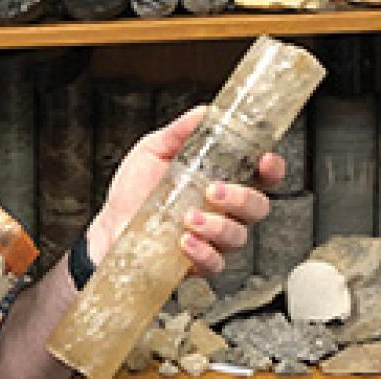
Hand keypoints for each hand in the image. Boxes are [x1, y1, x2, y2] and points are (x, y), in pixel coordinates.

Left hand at [87, 106, 286, 274]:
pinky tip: (186, 241)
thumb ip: (181, 132)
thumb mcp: (154, 150)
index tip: (265, 160)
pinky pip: (215, 264)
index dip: (272, 169)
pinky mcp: (197, 262)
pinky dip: (203, 253)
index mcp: (222, 180)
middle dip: (243, 198)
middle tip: (214, 191)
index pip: (262, 176)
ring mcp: (213, 238)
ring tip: (190, 217)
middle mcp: (224, 211)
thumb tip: (205, 112)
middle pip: (259, 207)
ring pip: (239, 237)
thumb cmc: (134, 189)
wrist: (109, 224)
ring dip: (219, 226)